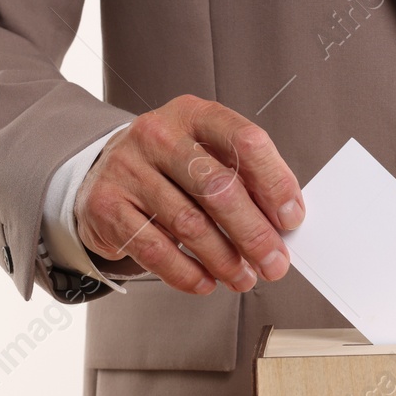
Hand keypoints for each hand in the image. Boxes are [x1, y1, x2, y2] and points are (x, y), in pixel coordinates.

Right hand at [75, 95, 304, 293]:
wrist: (104, 172)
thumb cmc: (169, 167)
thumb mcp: (206, 155)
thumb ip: (244, 180)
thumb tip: (282, 224)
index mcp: (193, 114)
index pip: (245, 140)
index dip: (275, 182)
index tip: (291, 219)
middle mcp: (158, 135)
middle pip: (217, 187)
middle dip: (254, 233)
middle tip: (274, 263)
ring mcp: (128, 169)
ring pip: (189, 224)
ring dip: (225, 260)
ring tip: (243, 278)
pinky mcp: (107, 206)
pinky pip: (155, 249)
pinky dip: (187, 273)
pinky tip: (206, 281)